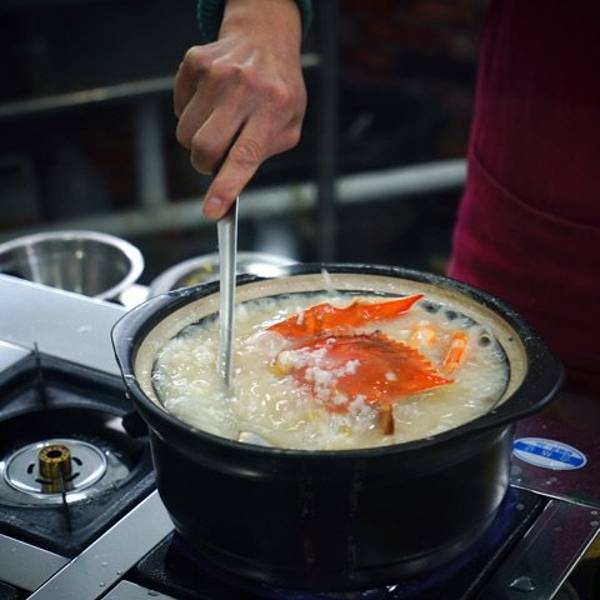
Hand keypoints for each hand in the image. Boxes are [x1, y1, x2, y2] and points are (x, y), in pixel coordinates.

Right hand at [174, 0, 306, 219]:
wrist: (264, 37)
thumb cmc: (279, 89)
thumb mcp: (290, 124)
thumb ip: (264, 153)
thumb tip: (230, 180)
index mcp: (274, 107)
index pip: (245, 156)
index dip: (226, 187)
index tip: (212, 212)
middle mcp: (244, 88)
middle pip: (205, 149)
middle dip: (206, 165)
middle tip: (218, 157)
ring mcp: (216, 73)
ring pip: (186, 133)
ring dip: (199, 140)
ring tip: (221, 122)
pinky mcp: (194, 62)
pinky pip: (178, 110)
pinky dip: (191, 115)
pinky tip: (211, 102)